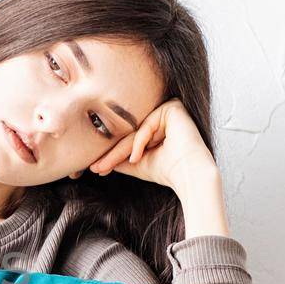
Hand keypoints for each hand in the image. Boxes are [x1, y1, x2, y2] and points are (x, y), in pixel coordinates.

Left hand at [84, 98, 217, 191]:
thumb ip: (120, 158)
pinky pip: (148, 124)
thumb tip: (96, 161)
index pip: (129, 138)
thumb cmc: (167, 171)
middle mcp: (163, 115)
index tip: (95, 168)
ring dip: (120, 151)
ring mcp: (168, 110)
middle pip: (131, 133)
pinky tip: (136, 157)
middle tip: (95, 168)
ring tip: (106, 167)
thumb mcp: (137, 163)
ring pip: (136, 130)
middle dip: (111, 154)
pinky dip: (140, 141)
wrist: (189, 175)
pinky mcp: (173, 107)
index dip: (112, 154)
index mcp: (156, 126)